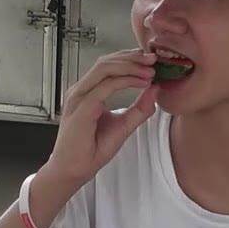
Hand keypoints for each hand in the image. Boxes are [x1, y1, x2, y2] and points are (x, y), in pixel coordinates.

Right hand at [44, 50, 158, 184]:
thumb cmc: (91, 149)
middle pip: (105, 62)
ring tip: (150, 71)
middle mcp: (80, 91)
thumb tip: (155, 90)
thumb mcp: (124, 125)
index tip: (150, 61)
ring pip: (104, 69)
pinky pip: (104, 87)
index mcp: (87, 92)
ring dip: (130, 66)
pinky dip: (125, 81)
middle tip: (153, 59)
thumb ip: (139, 108)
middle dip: (132, 57)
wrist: (74, 170)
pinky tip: (141, 83)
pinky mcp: (81, 109)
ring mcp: (78, 98)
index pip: (107, 65)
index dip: (129, 59)